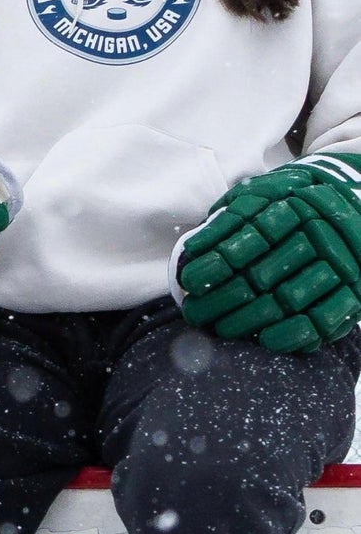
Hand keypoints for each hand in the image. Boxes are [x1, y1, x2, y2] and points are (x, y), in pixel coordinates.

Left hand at [179, 155, 360, 353]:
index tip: (189, 281)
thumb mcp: (261, 193)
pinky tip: (265, 340)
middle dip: (224, 298)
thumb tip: (194, 248)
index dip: (217, 262)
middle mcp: (318, 235)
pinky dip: (294, 333)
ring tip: (221, 329)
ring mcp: (340, 265)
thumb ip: (230, 216)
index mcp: (293, 206)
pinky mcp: (355, 291)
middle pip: (263, 274)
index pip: (248, 238)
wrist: (354, 201)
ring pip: (290, 299)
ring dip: (252, 319)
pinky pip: (326, 318)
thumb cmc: (292, 199)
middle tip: (195, 313)